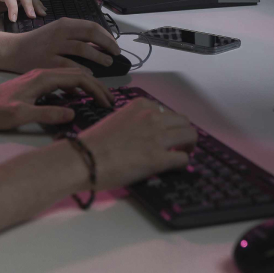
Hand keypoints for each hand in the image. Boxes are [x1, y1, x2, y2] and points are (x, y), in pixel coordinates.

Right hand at [0, 18, 121, 73]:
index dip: (107, 36)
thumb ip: (76, 35)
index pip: (92, 26)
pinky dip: (82, 69)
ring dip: (98, 57)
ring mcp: (53, 47)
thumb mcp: (57, 32)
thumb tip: (101, 43)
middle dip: (107, 44)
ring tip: (107, 63)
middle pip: (90, 34)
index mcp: (64, 24)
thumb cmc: (39, 42)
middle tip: (115, 54)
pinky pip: (69, 65)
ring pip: (82, 49)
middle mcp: (59, 32)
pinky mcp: (47, 61)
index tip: (115, 45)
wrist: (13, 50)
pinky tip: (90, 74)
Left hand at [0, 69, 111, 130]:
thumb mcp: (21, 115)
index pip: (78, 78)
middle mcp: (43, 73)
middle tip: (109, 101)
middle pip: (77, 75)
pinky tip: (76, 98)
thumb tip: (72, 114)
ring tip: (98, 98)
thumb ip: (47, 114)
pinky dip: (74, 88)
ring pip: (70, 77)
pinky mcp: (35, 84)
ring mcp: (39, 78)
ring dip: (86, 86)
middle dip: (96, 87)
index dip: (95, 89)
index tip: (107, 101)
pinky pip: (61, 82)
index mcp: (43, 77)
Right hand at [77, 99, 196, 190]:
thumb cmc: (93, 142)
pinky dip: (182, 163)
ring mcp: (157, 137)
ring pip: (190, 136)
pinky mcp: (158, 158)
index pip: (167, 111)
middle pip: (183, 122)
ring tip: (182, 154)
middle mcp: (152, 117)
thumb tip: (145, 133)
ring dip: (188, 146)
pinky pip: (183, 158)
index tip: (167, 134)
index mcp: (141, 105)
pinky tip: (175, 167)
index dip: (170, 125)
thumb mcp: (117, 119)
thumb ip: (135, 121)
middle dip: (183, 133)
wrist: (83, 158)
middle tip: (179, 145)